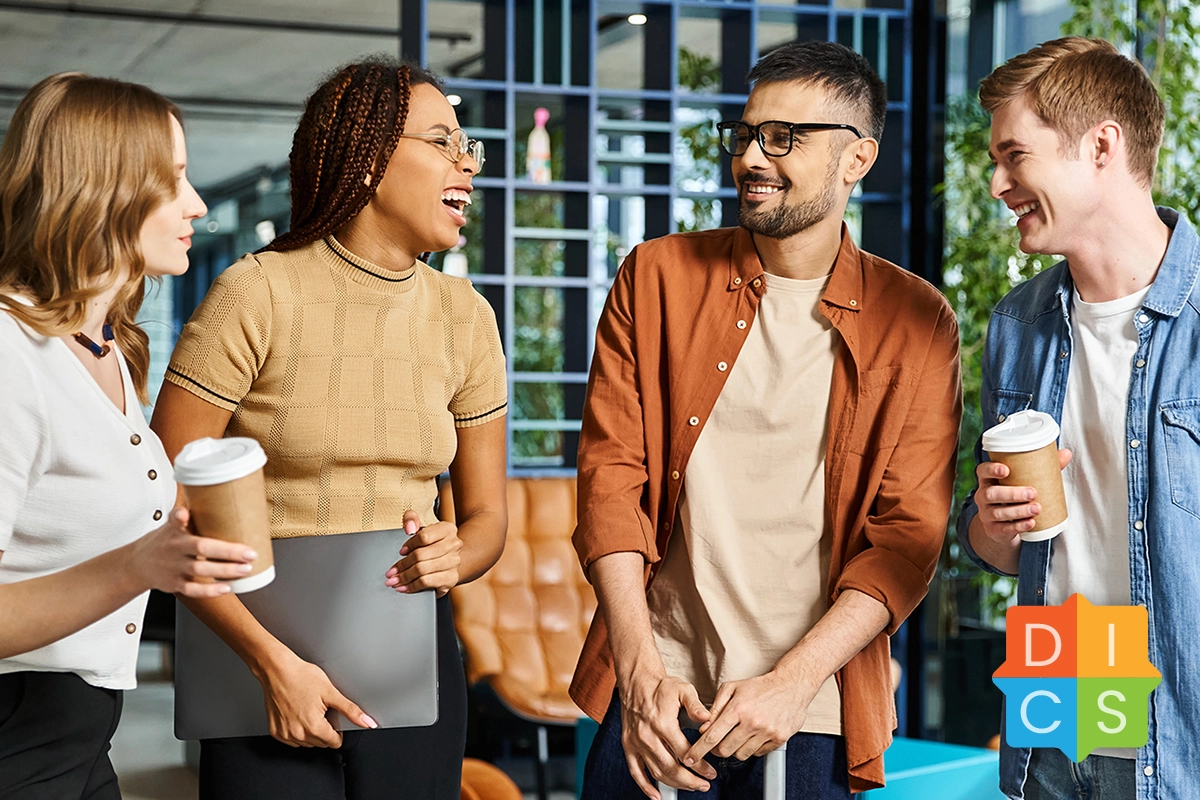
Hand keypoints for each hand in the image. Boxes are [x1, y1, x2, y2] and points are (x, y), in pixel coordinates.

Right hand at [127, 508, 257, 597]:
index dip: (180, 516)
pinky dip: (210, 591)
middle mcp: (174, 548)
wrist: (137, 565)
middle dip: (227, 551)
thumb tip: (213, 495)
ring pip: (200, 569)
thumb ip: (191, 515)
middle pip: (200, 548)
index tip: (184, 514)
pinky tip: (227, 588)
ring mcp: (174, 567)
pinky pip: (193, 589)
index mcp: (174, 530)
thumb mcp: (171, 525)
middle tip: (249, 553)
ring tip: (245, 569)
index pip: (175, 520)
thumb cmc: (163, 541)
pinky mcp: (175, 584)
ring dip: (225, 571)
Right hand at [258, 649, 377, 747]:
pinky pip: (292, 739)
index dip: (338, 730)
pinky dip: (297, 730)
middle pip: (321, 743)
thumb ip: (351, 710)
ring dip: (311, 731)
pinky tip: (297, 713)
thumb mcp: (331, 692)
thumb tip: (368, 723)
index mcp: (314, 727)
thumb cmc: (301, 677)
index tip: (333, 717)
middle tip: (320, 709)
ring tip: (308, 709)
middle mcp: (298, 734)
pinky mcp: (276, 731)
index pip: (335, 743)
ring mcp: (285, 735)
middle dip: (324, 729)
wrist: (277, 670)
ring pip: (307, 743)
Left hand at [385, 511, 462, 596]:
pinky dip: (412, 586)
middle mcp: (454, 545)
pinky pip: (427, 583)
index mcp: (447, 529)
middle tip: (391, 572)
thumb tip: (409, 528)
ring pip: (422, 571)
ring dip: (404, 577)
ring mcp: (454, 563)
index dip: (409, 545)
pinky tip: (404, 587)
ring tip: (394, 580)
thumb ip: (411, 519)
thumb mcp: (422, 528)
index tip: (401, 552)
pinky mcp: (451, 578)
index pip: (424, 537)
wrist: (450, 559)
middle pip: (421, 556)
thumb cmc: (433, 543)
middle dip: (402, 565)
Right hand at [618, 672, 716, 797]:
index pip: (684, 752)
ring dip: (674, 784)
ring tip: (690, 787)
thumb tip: (708, 719)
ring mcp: (636, 743)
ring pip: (656, 772)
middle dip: (690, 781)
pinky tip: (656, 796)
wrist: (637, 681)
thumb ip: (696, 706)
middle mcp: (648, 736)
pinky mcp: (629, 746)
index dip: (700, 766)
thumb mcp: (683, 689)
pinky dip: (645, 787)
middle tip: (704, 785)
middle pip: (671, 768)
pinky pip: (635, 771)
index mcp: (662, 723)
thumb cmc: (661, 686)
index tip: (711, 772)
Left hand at [682, 671, 814, 764]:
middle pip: (725, 750)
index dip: (698, 750)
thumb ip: (714, 708)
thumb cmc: (759, 686)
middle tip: (718, 741)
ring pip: (740, 755)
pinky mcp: (779, 739)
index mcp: (737, 709)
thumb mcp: (731, 688)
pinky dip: (752, 748)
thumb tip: (703, 728)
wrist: (791, 685)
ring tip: (739, 734)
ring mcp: (767, 732)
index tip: (689, 758)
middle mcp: (752, 722)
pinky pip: (757, 754)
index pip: (712, 736)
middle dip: (717, 749)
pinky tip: (754, 734)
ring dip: (735, 749)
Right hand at [973, 449, 1072, 543]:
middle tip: (1032, 492)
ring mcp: (986, 514)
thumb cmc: (1015, 496)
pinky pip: (1003, 529)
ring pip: (998, 512)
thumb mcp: (1024, 481)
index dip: (991, 469)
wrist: (1003, 525)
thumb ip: (1042, 468)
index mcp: (988, 480)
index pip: (982, 471)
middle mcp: (983, 496)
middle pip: (991, 493)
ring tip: (1037, 508)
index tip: (1006, 469)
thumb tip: (1066, 453)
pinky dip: (1018, 526)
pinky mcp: (993, 529)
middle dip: (1012, 493)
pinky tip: (1030, 523)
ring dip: (1018, 511)